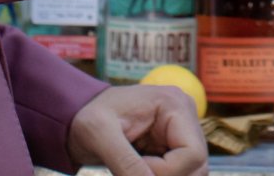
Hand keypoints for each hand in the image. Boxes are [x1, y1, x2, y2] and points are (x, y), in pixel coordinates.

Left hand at [66, 83, 206, 175]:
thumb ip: (125, 162)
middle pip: (197, 166)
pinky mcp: (171, 146)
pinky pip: (178, 173)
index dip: (166, 172)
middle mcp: (184, 116)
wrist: (76, 114)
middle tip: (133, 172)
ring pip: (190, 173)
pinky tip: (137, 171)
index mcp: (174, 105)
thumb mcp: (99, 135)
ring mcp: (180, 132)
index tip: (136, 167)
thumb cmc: (86, 115)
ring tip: (133, 171)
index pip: (193, 154)